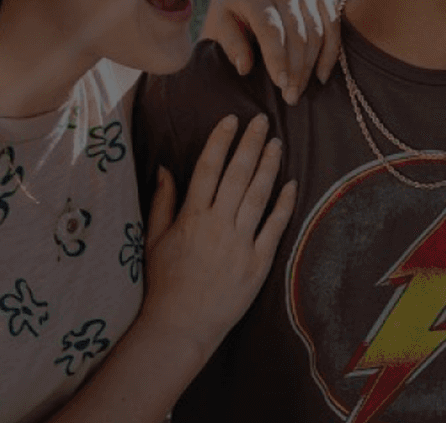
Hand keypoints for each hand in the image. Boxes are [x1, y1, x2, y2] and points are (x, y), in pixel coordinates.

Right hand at [140, 114, 296, 344]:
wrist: (179, 326)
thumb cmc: (163, 283)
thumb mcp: (153, 240)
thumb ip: (162, 202)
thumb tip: (164, 168)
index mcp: (191, 218)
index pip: (207, 169)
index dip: (221, 141)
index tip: (231, 120)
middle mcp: (217, 226)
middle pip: (237, 175)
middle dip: (250, 144)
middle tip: (262, 120)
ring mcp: (239, 244)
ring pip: (258, 196)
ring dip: (269, 167)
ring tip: (276, 143)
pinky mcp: (257, 264)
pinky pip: (274, 228)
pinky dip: (284, 205)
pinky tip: (292, 184)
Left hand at [202, 0, 340, 103]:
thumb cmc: (230, 15)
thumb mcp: (218, 26)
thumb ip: (230, 45)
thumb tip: (245, 67)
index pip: (271, 28)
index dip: (277, 58)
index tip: (281, 84)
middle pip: (297, 33)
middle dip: (296, 68)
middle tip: (290, 97)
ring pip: (316, 32)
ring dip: (311, 65)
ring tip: (300, 90)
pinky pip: (333, 26)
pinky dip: (331, 52)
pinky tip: (321, 75)